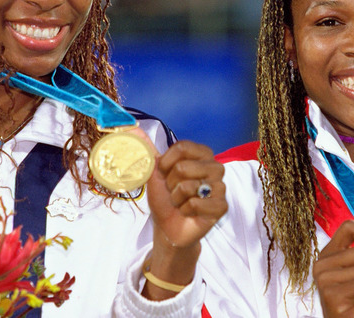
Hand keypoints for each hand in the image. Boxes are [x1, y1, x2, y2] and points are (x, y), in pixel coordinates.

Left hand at [143, 140, 226, 299]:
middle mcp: (215, 167)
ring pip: (188, 186)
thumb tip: (130, 127)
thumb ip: (144, 148)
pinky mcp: (222, 206)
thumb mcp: (152, 171)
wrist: (168, 226)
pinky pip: (195, 204)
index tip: (164, 173)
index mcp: (202, 154)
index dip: (166, 162)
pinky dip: (185, 210)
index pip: (182, 147)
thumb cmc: (164, 197)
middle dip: (170, 184)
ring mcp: (221, 186)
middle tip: (174, 192)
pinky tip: (189, 212)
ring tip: (181, 202)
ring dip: (177, 198)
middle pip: (183, 167)